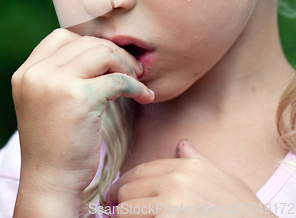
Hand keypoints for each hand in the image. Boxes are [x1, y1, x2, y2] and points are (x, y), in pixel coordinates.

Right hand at [11, 29, 153, 197]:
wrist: (50, 183)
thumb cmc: (55, 143)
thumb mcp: (45, 100)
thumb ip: (59, 73)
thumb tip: (98, 48)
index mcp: (26, 72)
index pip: (61, 36)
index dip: (89, 43)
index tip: (108, 60)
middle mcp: (36, 73)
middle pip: (86, 42)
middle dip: (114, 53)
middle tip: (132, 69)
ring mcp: (55, 83)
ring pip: (102, 52)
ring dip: (126, 64)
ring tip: (137, 80)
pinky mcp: (79, 97)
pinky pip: (118, 79)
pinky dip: (136, 86)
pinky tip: (144, 96)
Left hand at [106, 140, 273, 217]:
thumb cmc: (242, 211)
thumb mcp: (223, 179)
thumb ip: (198, 161)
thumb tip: (183, 145)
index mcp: (188, 167)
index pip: (144, 170)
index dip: (127, 181)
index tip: (118, 192)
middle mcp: (176, 180)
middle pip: (130, 186)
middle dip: (120, 199)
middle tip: (113, 208)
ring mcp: (170, 203)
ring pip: (126, 208)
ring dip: (122, 215)